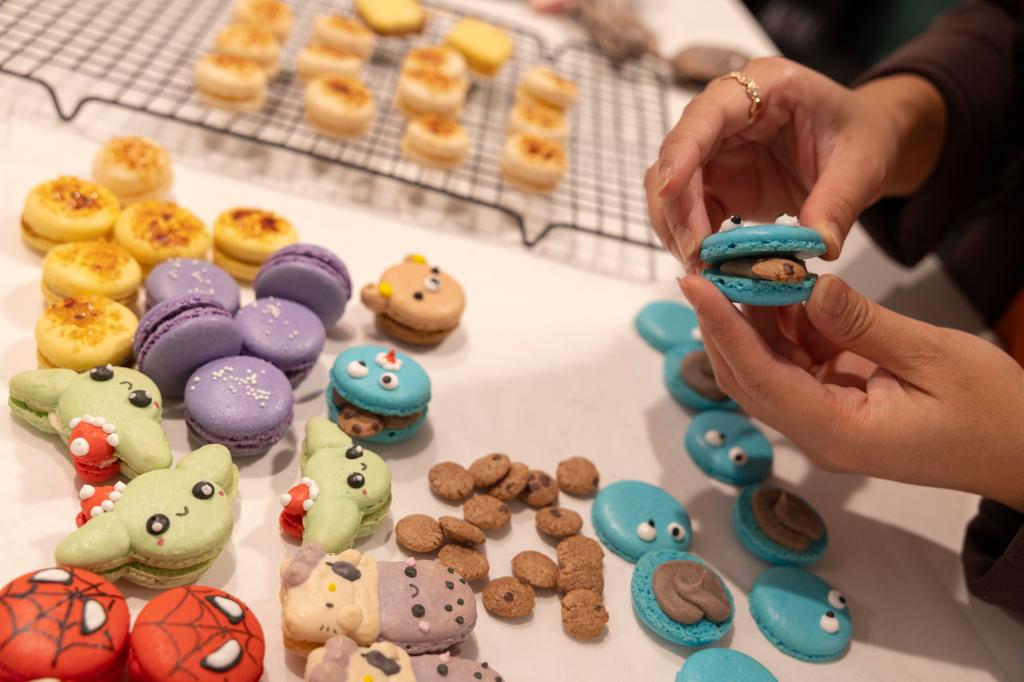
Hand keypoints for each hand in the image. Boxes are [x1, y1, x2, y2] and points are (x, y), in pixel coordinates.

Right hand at [645, 57, 943, 265]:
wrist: (862, 146)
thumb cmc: (863, 137)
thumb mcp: (862, 166)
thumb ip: (837, 204)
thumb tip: (817, 247)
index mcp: (765, 86)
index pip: (706, 115)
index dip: (681, 153)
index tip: (669, 193)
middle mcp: (728, 114)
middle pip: (676, 155)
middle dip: (677, 207)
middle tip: (696, 255)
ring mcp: (717, 149)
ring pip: (670, 186)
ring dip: (676, 227)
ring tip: (699, 266)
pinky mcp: (716, 182)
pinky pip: (688, 211)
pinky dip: (691, 239)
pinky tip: (707, 264)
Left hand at [679, 273, 1023, 511]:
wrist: (1020, 450)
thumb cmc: (992, 413)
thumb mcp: (934, 358)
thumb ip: (865, 323)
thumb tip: (811, 285)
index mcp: (838, 432)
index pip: (759, 378)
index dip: (722, 328)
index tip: (695, 285)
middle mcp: (817, 432)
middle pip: (747, 375)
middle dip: (721, 320)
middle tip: (704, 264)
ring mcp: (823, 419)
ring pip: (765, 366)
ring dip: (751, 319)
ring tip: (739, 266)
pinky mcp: (834, 401)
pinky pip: (794, 360)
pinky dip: (785, 324)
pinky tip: (783, 286)